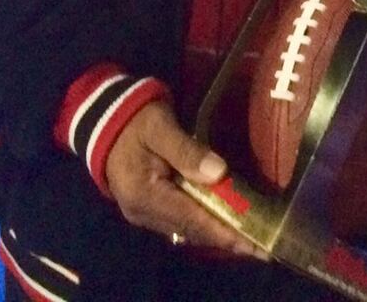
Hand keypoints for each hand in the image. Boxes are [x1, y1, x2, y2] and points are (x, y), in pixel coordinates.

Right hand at [104, 100, 264, 257]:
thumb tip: (219, 172)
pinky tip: (223, 226)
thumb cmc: (136, 120)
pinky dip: (203, 225)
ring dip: (217, 234)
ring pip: (186, 229)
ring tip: (248, 240)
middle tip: (261, 246)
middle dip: (226, 238)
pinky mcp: (146, 209)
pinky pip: (179, 223)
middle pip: (191, 229)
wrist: (104, 121)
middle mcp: (142, 212)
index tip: (252, 243)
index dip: (224, 232)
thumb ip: (186, 150)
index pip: (192, 218)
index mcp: (144, 194)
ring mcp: (142, 214)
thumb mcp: (160, 127)